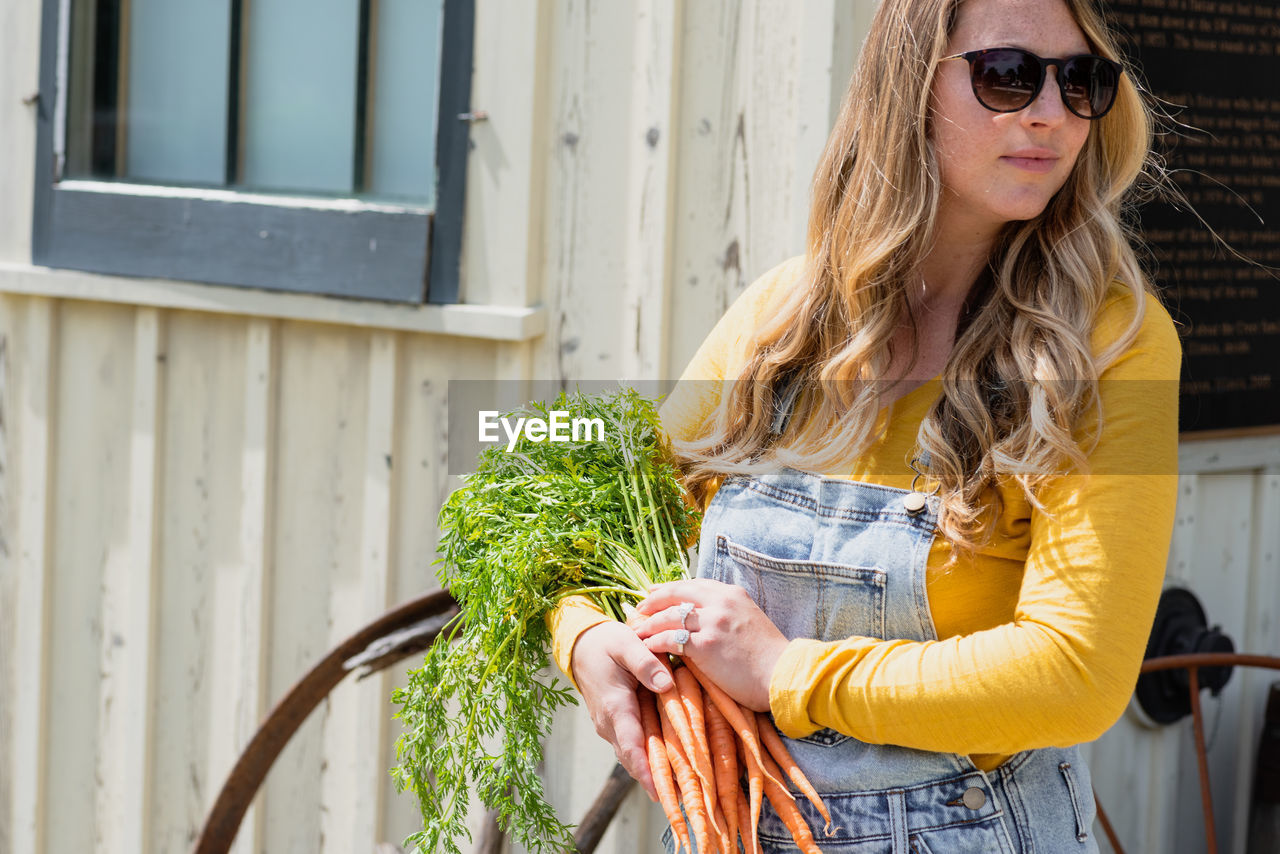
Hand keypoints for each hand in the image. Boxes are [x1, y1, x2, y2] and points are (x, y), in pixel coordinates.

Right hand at [569, 620, 675, 801]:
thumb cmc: (606, 642)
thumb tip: (667, 684)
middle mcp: (609, 723)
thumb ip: (646, 663)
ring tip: (680, 790)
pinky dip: (649, 757)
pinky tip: (670, 764)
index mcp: (614, 706)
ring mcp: (611, 726)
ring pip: (633, 755)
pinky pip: (633, 745)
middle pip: (633, 759)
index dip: (646, 771)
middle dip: (655, 780)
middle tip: (681, 800)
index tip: (661, 792)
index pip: (630, 746)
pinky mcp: (616, 723)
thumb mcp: (627, 644)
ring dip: (653, 771)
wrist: (581, 644)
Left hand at [630, 579, 787, 712]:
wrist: (784, 675)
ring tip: (638, 633)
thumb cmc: (770, 656)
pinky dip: (655, 644)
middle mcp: (720, 602)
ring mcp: (712, 622)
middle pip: (676, 594)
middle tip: (638, 609)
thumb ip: (728, 614)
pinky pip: (670, 640)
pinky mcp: (705, 645)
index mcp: (732, 594)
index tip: (655, 593)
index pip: (693, 584)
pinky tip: (647, 649)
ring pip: (669, 617)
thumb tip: (705, 620)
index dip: (670, 589)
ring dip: (649, 625)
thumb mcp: (749, 620)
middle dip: (653, 601)